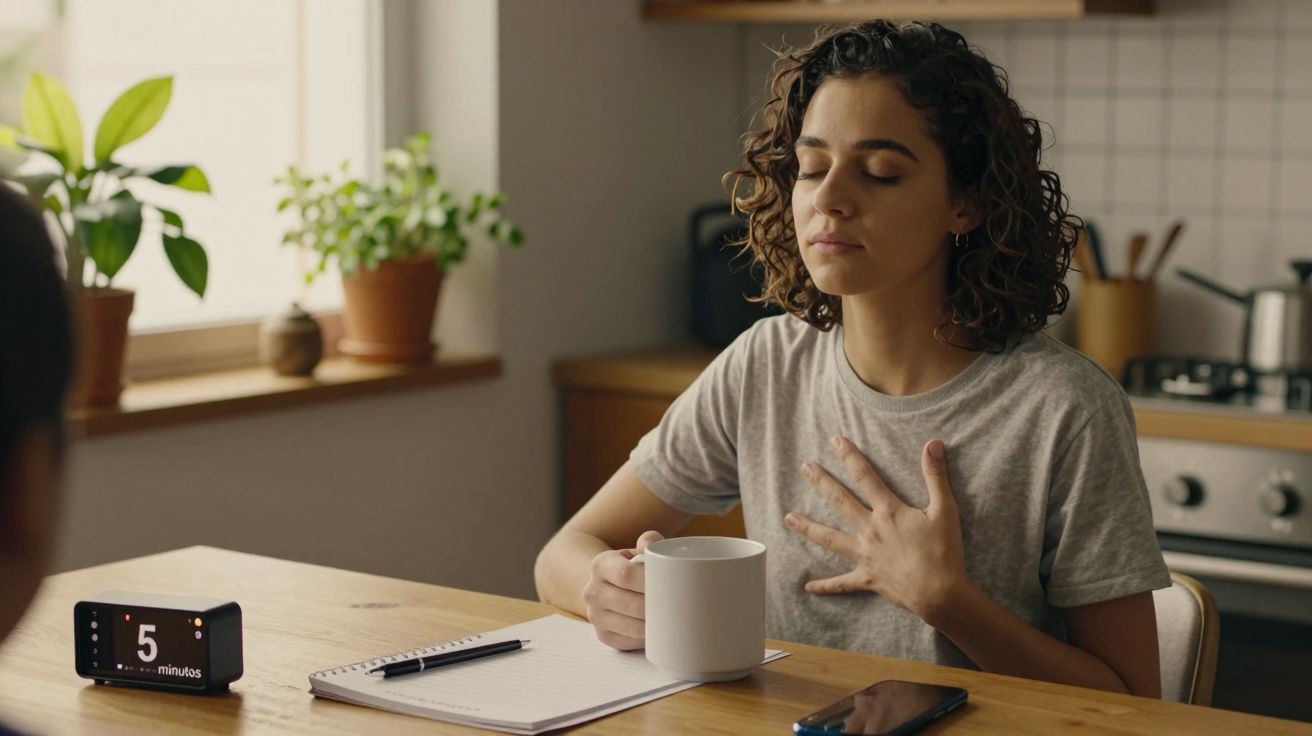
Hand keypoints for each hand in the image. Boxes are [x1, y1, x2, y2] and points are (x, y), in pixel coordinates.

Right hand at [582, 530, 663, 650]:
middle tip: (680, 607)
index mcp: (601, 565)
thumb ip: (648, 543)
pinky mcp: (603, 636)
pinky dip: (646, 640)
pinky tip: (660, 632)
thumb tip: (653, 543)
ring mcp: (595, 616)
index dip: (649, 582)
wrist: (606, 584)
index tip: (671, 585)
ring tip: (675, 621)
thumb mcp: (636, 551)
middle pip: (630, 604)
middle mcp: (593, 591)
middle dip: (657, 607)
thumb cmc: (631, 567)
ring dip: (654, 626)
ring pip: (631, 627)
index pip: (626, 575)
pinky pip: (629, 642)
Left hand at [784, 436, 967, 619]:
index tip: (835, 441)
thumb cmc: (944, 552)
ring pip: (830, 538)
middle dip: (821, 482)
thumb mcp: (945, 510)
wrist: (940, 593)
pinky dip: (825, 586)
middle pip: (840, 501)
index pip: (865, 476)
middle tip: (804, 467)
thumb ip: (936, 476)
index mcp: (889, 511)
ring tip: (787, 518)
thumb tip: (932, 443)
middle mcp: (870, 530)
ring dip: (808, 527)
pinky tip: (807, 586)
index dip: (849, 456)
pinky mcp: (867, 578)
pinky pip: (841, 584)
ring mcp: (865, 555)